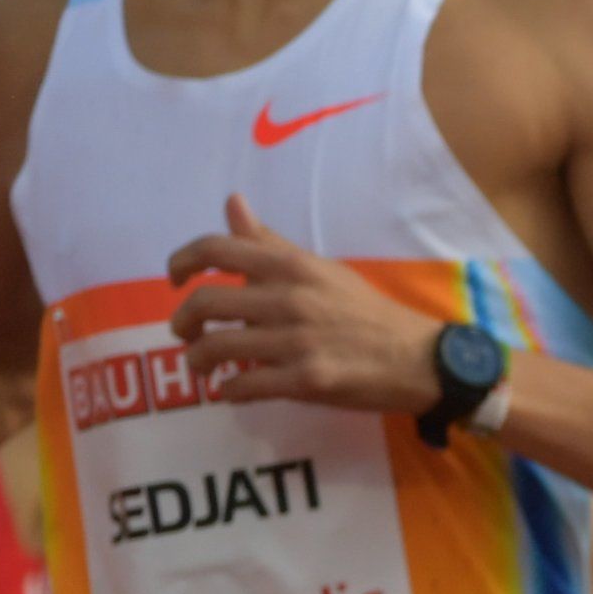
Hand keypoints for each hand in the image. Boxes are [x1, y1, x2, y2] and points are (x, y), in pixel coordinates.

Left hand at [165, 198, 446, 411]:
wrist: (417, 358)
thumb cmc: (363, 311)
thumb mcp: (319, 269)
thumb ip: (269, 243)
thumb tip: (232, 202)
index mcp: (293, 267)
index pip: (217, 249)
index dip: (181, 261)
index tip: (175, 279)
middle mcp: (291, 299)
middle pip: (204, 303)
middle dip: (182, 323)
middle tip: (186, 333)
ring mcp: (298, 341)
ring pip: (215, 349)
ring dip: (198, 361)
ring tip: (203, 367)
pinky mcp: (306, 380)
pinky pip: (243, 387)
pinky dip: (228, 391)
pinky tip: (234, 389)